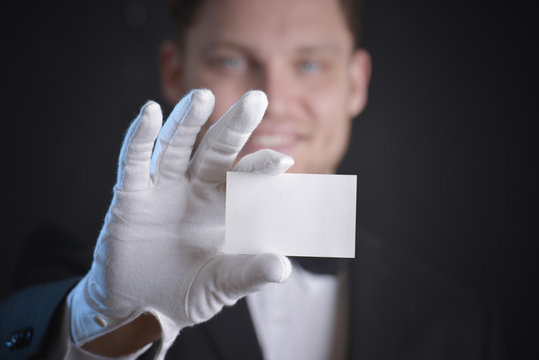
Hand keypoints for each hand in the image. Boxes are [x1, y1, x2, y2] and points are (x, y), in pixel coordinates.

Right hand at [68, 89, 292, 357]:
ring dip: (187, 121)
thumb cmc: (185, 293)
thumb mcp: (220, 285)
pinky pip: (133, 162)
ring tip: (203, 97)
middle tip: (257, 100)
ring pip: (175, 147)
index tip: (282, 162)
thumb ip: (246, 273)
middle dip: (234, 127)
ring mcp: (161, 190)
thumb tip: (283, 267)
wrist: (139, 311)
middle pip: (215, 150)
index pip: (245, 180)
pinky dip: (139, 139)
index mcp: (222, 207)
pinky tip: (149, 114)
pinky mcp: (129, 197)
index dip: (261, 170)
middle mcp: (195, 190)